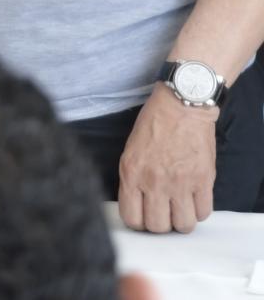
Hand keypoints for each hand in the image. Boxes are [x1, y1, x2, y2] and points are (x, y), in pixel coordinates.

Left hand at [119, 86, 217, 232]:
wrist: (181, 106)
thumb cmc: (153, 124)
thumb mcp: (130, 150)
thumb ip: (132, 178)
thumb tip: (137, 203)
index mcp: (131, 173)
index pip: (132, 217)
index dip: (138, 223)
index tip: (143, 218)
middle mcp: (154, 182)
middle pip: (158, 226)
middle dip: (160, 225)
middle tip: (163, 214)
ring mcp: (181, 183)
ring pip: (183, 225)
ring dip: (181, 221)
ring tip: (179, 210)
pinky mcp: (203, 181)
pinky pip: (203, 212)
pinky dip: (199, 212)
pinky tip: (194, 201)